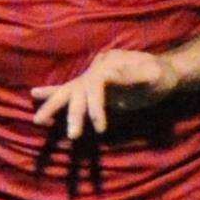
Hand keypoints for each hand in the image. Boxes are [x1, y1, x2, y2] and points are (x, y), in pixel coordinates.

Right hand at [31, 50, 178, 139]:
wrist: (164, 71)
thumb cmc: (161, 75)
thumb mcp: (152, 75)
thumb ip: (132, 76)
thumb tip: (108, 75)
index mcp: (110, 65)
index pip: (96, 86)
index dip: (96, 107)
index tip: (100, 127)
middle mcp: (96, 69)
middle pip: (78, 90)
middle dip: (71, 113)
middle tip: (70, 135)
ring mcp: (92, 77)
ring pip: (69, 92)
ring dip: (53, 105)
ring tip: (39, 121)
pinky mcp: (93, 87)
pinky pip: (71, 91)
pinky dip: (53, 93)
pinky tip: (35, 94)